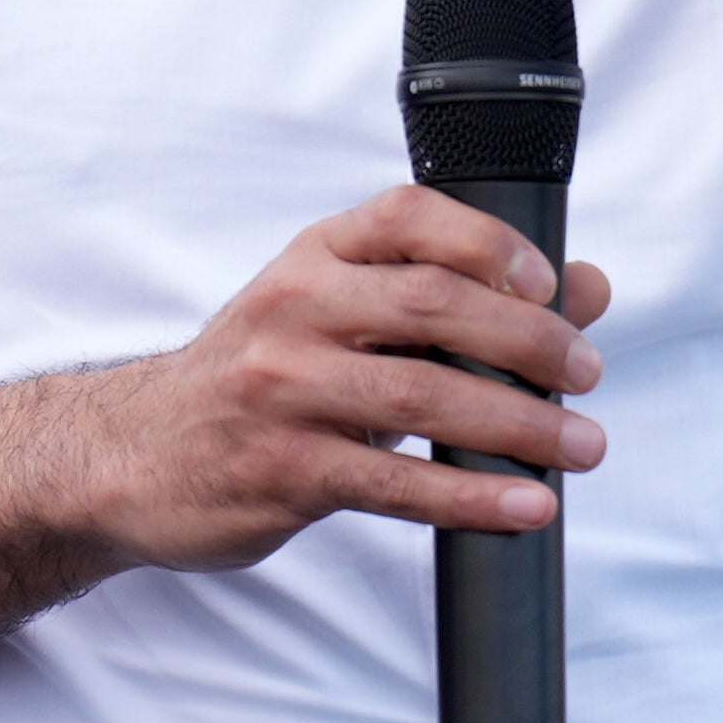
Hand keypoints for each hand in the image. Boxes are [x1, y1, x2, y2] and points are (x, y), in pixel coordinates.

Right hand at [68, 184, 611, 573]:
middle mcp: (295, 309)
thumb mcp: (341, 316)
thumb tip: (586, 289)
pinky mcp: (283, 469)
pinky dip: (470, 496)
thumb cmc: (261, 378)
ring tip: (581, 447)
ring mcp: (284, 389)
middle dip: (528, 341)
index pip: (407, 217)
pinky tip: (524, 506)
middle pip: (433, 304)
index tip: (550, 283)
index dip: (489, 241)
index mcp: (315, 258)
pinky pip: (394, 482)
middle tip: (587, 373)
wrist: (135, 456)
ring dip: (519, 425)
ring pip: (423, 395)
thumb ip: (456, 299)